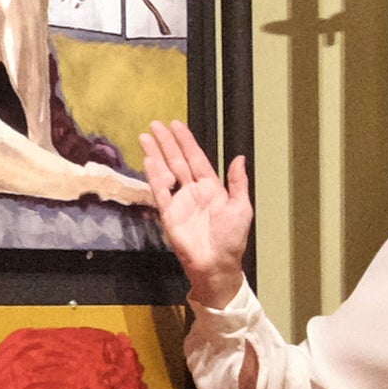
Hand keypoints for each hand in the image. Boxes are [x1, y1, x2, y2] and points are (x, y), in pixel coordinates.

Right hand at [139, 121, 255, 310]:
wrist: (216, 264)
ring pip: (165, 171)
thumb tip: (239, 158)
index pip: (197, 159)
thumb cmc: (232, 239)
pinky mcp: (168, 213)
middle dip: (167, 142)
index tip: (177, 125)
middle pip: (178, 160)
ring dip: (156, 154)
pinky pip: (159, 190)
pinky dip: (154, 174)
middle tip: (156, 124)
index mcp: (212, 188)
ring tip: (146, 136)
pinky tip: (148, 159)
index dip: (187, 142)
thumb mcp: (241, 207)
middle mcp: (194, 191)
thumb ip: (238, 182)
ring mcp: (179, 201)